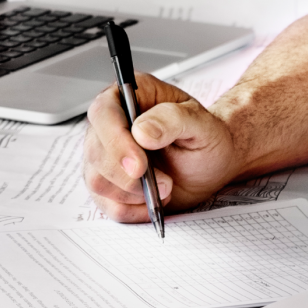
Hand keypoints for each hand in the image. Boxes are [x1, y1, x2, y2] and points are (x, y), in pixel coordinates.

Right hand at [83, 73, 241, 221]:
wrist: (211, 163)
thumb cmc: (205, 136)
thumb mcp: (200, 122)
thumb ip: (172, 119)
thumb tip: (141, 131)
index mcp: (129, 96)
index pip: (103, 113)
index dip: (115, 141)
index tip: (139, 165)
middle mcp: (111, 124)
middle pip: (96, 152)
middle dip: (129, 176)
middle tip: (164, 182)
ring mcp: (105, 156)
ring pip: (97, 181)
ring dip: (133, 193)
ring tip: (165, 187)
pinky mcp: (109, 184)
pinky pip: (107, 204)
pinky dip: (132, 210)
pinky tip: (153, 202)